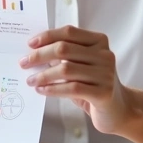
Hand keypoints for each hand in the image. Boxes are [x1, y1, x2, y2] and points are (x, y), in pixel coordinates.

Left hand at [19, 26, 139, 133]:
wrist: (118, 110)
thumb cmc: (93, 85)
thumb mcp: (81, 66)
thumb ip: (65, 56)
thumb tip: (34, 52)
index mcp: (99, 41)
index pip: (69, 32)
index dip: (47, 36)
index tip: (30, 44)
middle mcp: (105, 55)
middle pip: (64, 49)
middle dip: (40, 55)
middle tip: (24, 63)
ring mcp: (106, 74)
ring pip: (66, 69)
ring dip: (43, 75)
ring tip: (30, 80)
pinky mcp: (104, 93)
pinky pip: (72, 88)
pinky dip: (53, 89)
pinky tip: (42, 90)